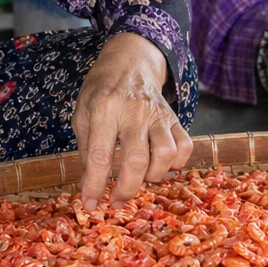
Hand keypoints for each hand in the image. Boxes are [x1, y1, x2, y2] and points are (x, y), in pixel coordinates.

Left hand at [73, 33, 193, 206]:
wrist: (130, 61)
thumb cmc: (101, 90)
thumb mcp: (82, 113)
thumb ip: (86, 147)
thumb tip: (92, 183)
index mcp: (104, 108)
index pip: (100, 155)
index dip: (95, 185)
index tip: (90, 205)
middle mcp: (133, 111)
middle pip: (137, 160)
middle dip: (126, 189)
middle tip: (116, 201)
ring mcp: (158, 114)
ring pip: (165, 154)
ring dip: (152, 176)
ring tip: (140, 177)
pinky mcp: (174, 117)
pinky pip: (185, 146)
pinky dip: (176, 163)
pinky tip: (160, 164)